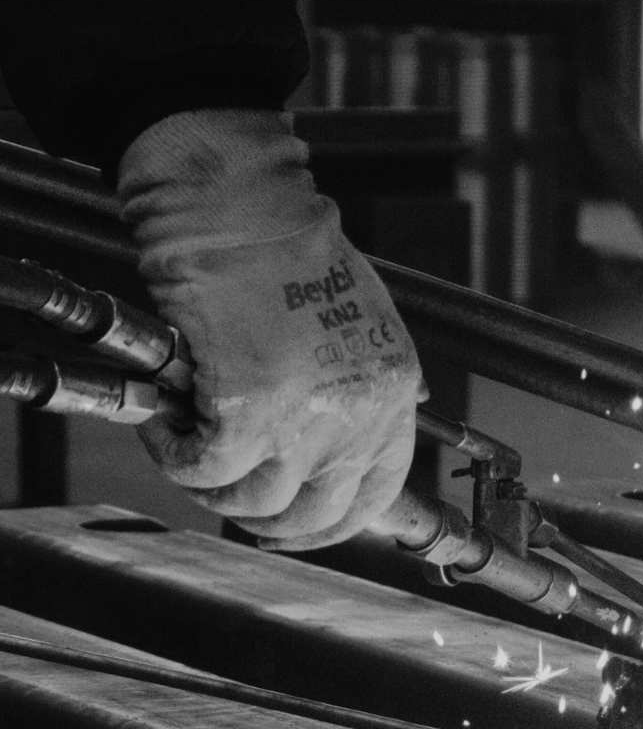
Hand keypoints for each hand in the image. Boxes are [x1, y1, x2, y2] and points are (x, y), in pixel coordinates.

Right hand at [118, 110, 421, 548]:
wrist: (240, 203)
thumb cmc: (287, 244)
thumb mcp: (362, 320)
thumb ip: (362, 382)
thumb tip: (354, 432)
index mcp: (391, 394)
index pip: (375, 495)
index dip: (330, 523)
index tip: (297, 525)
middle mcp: (357, 416)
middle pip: (317, 516)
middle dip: (270, 522)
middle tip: (233, 501)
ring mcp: (304, 420)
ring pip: (256, 503)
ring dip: (215, 491)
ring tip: (192, 455)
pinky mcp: (245, 412)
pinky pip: (205, 470)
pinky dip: (176, 458)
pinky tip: (165, 430)